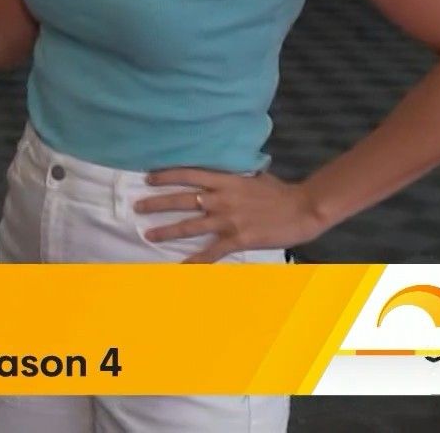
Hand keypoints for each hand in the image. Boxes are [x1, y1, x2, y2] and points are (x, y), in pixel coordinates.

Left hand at [133, 169, 328, 263]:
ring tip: (148, 234)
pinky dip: (195, 261)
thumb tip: (219, 171)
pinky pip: (211, 252)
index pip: (188, 174)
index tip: (147, 178)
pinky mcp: (237, 239)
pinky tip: (180, 267)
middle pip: (181, 200)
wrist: (302, 209)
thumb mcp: (252, 176)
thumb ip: (231, 177)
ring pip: (190, 226)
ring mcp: (228, 220)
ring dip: (167, 231)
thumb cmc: (278, 192)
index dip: (165, 175)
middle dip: (156, 204)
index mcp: (225, 180)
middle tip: (137, 207)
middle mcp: (221, 198)